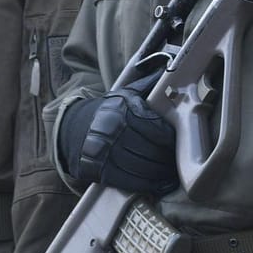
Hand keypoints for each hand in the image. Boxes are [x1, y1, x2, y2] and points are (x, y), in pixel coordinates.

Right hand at [59, 70, 177, 194]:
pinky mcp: (104, 171)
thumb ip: (147, 85)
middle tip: (178, 160)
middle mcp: (117, 131)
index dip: (171, 138)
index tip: (179, 142)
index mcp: (124, 110)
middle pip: (153, 149)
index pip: (156, 128)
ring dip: (162, 172)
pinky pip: (134, 181)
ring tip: (172, 173)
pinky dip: (151, 185)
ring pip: (145, 167)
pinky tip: (161, 184)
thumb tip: (169, 68)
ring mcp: (109, 153)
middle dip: (169, 157)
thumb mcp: (124, 94)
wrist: (73, 131)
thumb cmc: (107, 112)